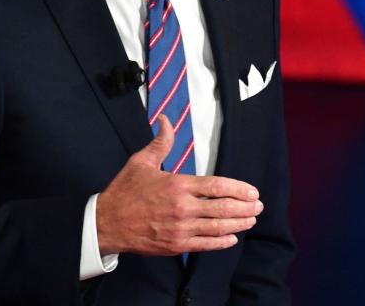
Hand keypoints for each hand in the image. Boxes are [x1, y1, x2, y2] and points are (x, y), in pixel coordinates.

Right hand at [96, 114, 262, 255]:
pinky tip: (233, 238)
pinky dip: (221, 242)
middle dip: (245, 207)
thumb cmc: (124, 191)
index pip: (217, 186)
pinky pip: (205, 245)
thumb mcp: (141, 162)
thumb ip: (161, 142)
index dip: (239, 189)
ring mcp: (180, 229)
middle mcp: (182, 208)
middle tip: (258, 206)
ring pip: (218, 227)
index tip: (252, 191)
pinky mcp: (175, 245)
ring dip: (239, 224)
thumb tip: (165, 119)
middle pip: (223, 208)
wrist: (106, 223)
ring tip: (252, 220)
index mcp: (177, 184)